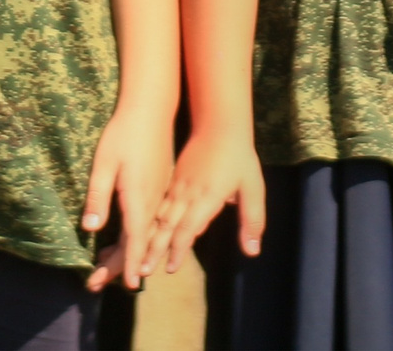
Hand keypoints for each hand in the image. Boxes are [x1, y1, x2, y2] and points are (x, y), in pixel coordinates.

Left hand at [82, 101, 176, 292]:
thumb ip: (98, 196)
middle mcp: (152, 200)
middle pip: (137, 242)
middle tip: (94, 285)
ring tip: (101, 268)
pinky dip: (134, 236)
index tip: (127, 286)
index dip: (129, 264)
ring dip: (124, 252)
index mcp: (139, 197)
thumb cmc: (123, 134)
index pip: (135, 240)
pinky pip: (148, 220)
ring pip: (143, 232)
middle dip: (117, 265)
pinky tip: (122, 240)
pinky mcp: (158, 186)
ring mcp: (158, 193)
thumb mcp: (104, 164)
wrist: (150, 109)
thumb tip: (91, 228)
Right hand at [140, 126, 265, 277]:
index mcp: (206, 198)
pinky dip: (151, 217)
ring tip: (139, 252)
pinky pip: (160, 201)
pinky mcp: (175, 177)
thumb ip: (252, 221)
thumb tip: (252, 252)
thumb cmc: (239, 157)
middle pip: (168, 225)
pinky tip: (145, 225)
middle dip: (156, 248)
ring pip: (160, 214)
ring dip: (150, 234)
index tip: (170, 268)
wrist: (219, 123)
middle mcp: (187, 194)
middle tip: (145, 269)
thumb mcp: (253, 188)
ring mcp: (178, 184)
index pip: (188, 229)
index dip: (178, 250)